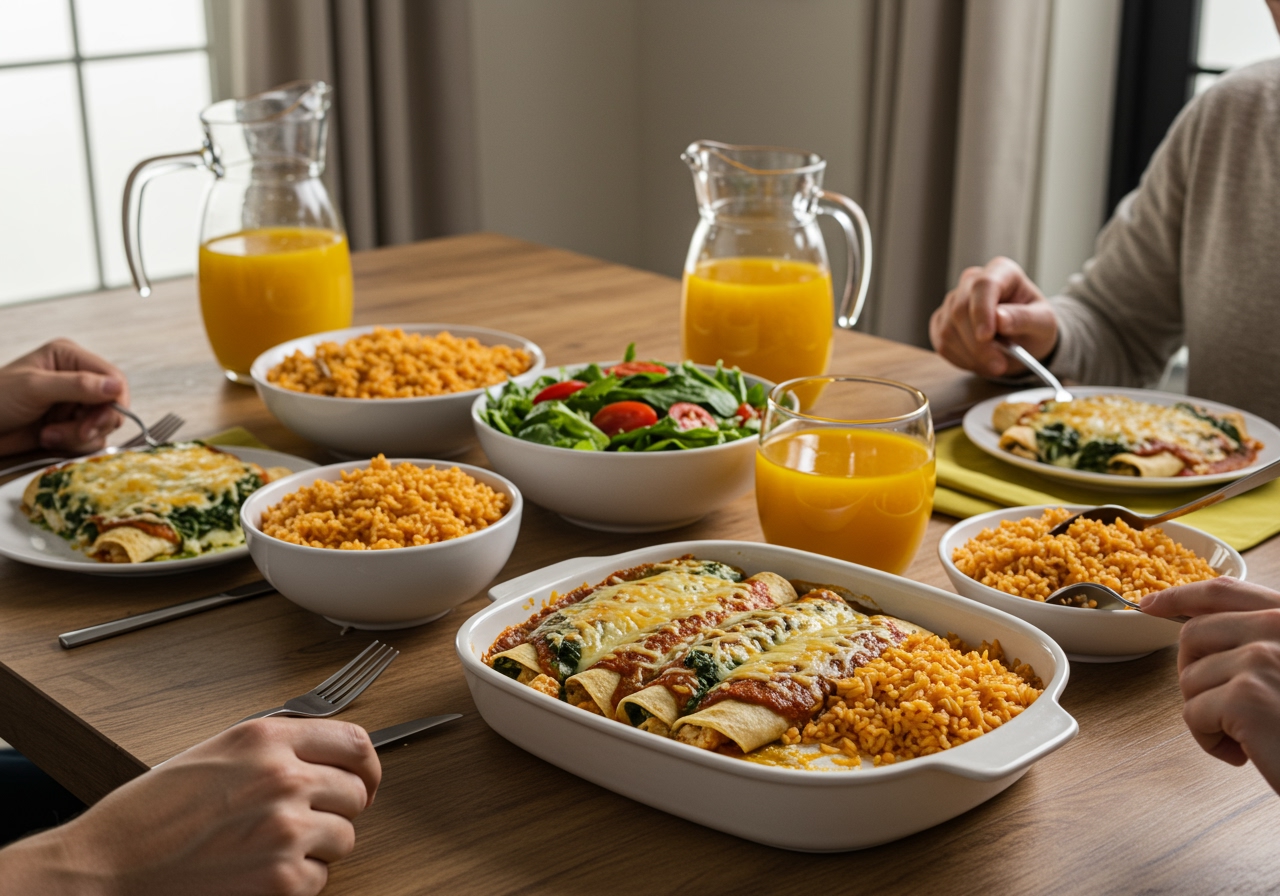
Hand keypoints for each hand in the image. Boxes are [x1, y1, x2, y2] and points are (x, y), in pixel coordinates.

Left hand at [0, 339, 128, 455]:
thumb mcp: (35, 387)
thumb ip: (78, 385)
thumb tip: (116, 386)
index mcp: (69, 358)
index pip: (113, 377)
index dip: (114, 400)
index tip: (101, 419)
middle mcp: (78, 380)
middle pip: (112, 405)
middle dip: (95, 422)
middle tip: (79, 432)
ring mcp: (74, 405)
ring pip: (102, 425)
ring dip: (79, 436)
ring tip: (49, 435)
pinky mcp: (69, 427)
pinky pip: (90, 440)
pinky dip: (72, 444)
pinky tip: (47, 439)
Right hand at [0, 718, 380, 895]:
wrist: (106, 866)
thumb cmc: (151, 812)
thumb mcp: (217, 753)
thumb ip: (275, 748)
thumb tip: (327, 757)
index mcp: (266, 738)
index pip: (356, 742)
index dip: (367, 766)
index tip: (364, 781)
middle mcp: (283, 777)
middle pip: (356, 792)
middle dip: (337, 810)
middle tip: (303, 823)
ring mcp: (287, 828)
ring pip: (344, 837)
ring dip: (316, 848)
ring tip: (267, 849)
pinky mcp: (283, 878)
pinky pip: (319, 879)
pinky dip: (296, 882)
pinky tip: (255, 874)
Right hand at [929, 257, 1058, 377]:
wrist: (1023, 340)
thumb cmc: (1034, 324)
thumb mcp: (1043, 322)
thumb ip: (1024, 318)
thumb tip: (1000, 318)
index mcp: (1001, 272)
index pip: (983, 285)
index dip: (981, 311)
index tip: (986, 336)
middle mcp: (972, 281)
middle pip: (960, 310)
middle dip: (977, 344)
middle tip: (998, 366)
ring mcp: (953, 301)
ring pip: (948, 330)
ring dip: (971, 356)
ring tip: (995, 365)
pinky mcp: (941, 321)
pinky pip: (942, 343)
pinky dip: (961, 359)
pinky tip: (980, 362)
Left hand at [1142, 579, 1279, 793]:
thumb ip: (1257, 639)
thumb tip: (1191, 626)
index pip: (1224, 591)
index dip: (1180, 595)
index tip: (1150, 603)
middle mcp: (1278, 627)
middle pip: (1193, 635)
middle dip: (1194, 674)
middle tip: (1224, 708)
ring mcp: (1262, 658)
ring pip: (1190, 678)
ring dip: (1208, 715)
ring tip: (1250, 735)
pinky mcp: (1246, 697)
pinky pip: (1193, 714)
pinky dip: (1210, 741)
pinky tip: (1246, 754)